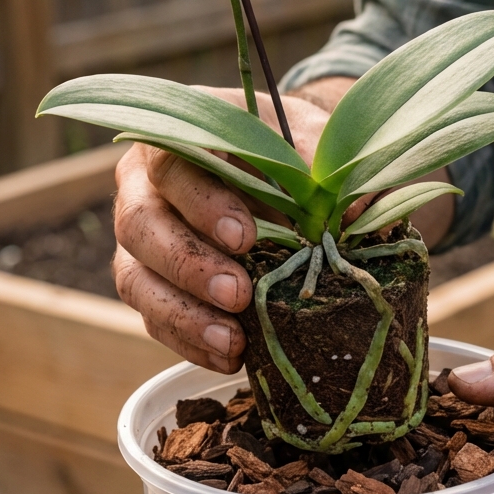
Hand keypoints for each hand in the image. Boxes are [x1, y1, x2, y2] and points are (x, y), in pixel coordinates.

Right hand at [112, 88, 332, 372]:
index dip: (201, 202)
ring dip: (183, 314)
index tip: (246, 237)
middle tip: (239, 294)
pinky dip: (189, 341)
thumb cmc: (290, 149)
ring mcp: (142, 238)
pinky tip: (229, 356)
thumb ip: (325, 164)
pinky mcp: (150, 283)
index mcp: (178, 137)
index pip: (169, 161)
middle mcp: (144, 185)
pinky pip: (154, 317)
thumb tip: (357, 210)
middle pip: (141, 224)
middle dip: (190, 265)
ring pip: (136, 278)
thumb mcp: (311, 138)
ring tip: (233, 340)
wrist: (283, 171)